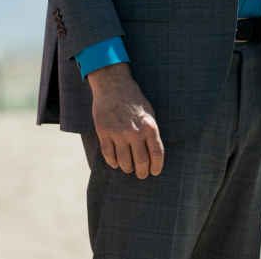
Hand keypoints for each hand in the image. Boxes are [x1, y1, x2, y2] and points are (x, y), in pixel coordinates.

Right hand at [87, 63, 164, 179]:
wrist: (113, 85)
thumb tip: (153, 154)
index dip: (156, 167)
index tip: (154, 172)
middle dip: (142, 172)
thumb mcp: (149, 113)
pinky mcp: (104, 132)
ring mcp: (118, 133)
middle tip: (141, 174)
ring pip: (124, 162)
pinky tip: (116, 163)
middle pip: (141, 162)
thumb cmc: (133, 99)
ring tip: (129, 168)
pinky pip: (108, 155)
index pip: (156, 154)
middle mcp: (135, 132)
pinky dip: (113, 162)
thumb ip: (151, 132)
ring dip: (127, 169)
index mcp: (149, 127)